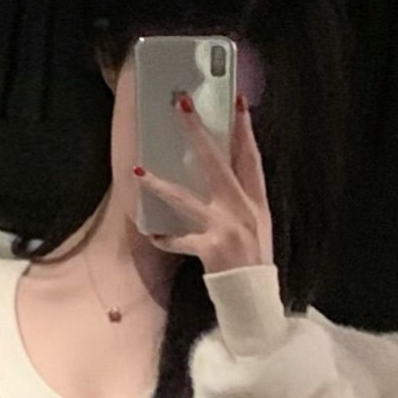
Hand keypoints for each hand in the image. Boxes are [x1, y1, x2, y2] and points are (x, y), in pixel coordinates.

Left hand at [132, 92, 274, 276]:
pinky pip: (178, 241)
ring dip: (160, 185)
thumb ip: (243, 196)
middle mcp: (241, 208)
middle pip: (216, 162)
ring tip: (139, 171)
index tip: (238, 101)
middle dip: (197, 132)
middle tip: (181, 106)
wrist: (255, 295)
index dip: (244, 129)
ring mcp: (225, 227)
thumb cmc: (254, 258)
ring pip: (186, 199)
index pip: (250, 157)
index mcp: (255, 200)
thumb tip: (223, 168)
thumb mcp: (258, 223)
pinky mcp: (210, 248)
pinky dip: (164, 238)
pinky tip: (150, 233)